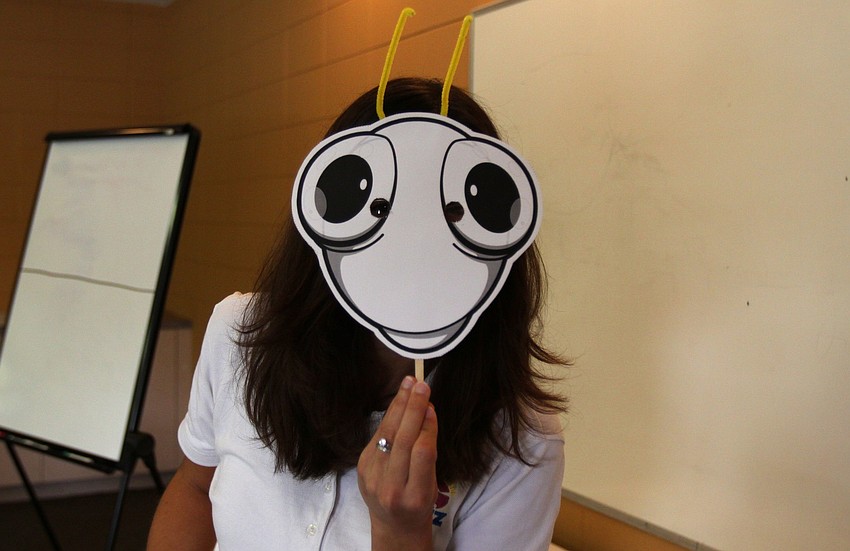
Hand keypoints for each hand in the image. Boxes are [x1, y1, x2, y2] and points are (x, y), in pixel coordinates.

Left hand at [357, 376, 437, 550]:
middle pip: (402, 440)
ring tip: (409, 384)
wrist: (393, 526)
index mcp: (415, 496)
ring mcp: (372, 478)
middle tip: (421, 385)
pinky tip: (398, 402)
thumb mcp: (431, 485)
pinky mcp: (362, 468)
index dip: (426, 427)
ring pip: (387, 435)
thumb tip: (426, 413)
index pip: (421, 454)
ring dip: (399, 406)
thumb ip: (427, 454)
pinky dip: (389, 418)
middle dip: (412, 408)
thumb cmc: (419, 504)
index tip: (432, 405)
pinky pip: (378, 437)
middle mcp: (390, 488)